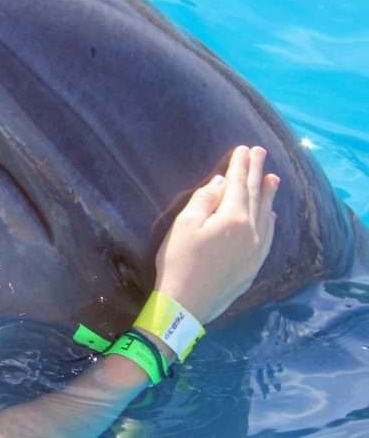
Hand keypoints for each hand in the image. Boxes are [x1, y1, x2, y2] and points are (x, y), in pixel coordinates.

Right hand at [153, 145, 279, 323]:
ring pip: (266, 215)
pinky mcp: (254, 266)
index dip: (241, 165)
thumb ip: (205, 199)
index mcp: (233, 217)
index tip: (244, 148)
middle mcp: (251, 231)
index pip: (238, 184)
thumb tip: (222, 182)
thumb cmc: (179, 261)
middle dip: (257, 173)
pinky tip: (272, 215)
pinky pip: (268, 236)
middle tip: (261, 152)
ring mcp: (256, 250)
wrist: (186, 304)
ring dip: (268, 195)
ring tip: (273, 178)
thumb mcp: (184, 224)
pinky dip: (270, 221)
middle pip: (255, 196)